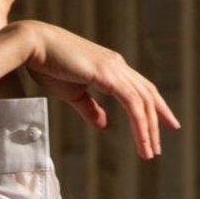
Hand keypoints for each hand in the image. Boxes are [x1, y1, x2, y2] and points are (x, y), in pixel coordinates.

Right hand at [23, 22, 179, 161]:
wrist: (33, 46)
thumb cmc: (47, 66)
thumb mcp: (72, 93)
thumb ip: (90, 108)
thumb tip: (105, 124)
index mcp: (111, 67)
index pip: (140, 88)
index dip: (155, 107)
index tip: (165, 124)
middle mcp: (117, 65)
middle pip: (148, 94)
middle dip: (158, 120)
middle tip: (159, 146)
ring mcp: (114, 68)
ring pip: (142, 102)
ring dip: (148, 129)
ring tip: (150, 152)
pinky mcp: (107, 74)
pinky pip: (132, 103)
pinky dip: (140, 124)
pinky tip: (141, 140)